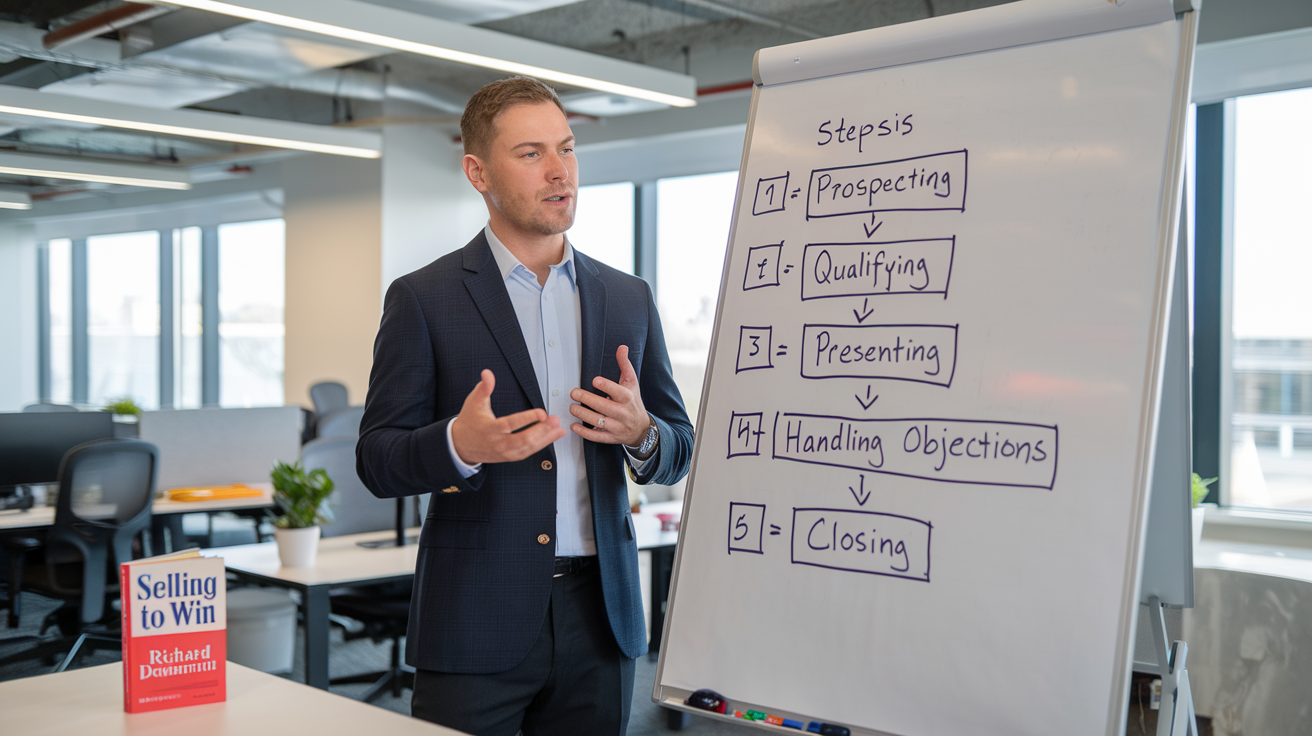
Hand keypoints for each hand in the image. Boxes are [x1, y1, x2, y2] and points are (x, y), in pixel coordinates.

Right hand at [451, 370, 565, 464]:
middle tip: (555, 420)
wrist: (460, 445)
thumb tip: (487, 373)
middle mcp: (498, 443)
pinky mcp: (509, 457)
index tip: (542, 413)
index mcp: (490, 429)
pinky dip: (541, 445)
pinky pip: (528, 452)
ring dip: (545, 439)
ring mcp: (504, 452)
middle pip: (523, 439)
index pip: (510, 424)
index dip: (526, 419)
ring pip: (528, 448)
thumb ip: (484, 387)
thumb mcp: (474, 402)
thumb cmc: (469, 421)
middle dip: (541, 430)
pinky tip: (552, 436)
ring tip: (559, 429)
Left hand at [571, 345, 648, 446]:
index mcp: (628, 398)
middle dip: (587, 399)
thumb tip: (622, 348)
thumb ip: (625, 365)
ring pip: (598, 421)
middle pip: (604, 406)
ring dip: (582, 414)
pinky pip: (596, 436)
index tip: (595, 380)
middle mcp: (623, 412)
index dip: (607, 386)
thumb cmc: (633, 403)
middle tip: (574, 393)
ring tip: (572, 408)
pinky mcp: (611, 437)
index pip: (618, 392)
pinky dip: (584, 432)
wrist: (641, 428)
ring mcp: (617, 426)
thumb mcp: (631, 383)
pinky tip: (574, 425)